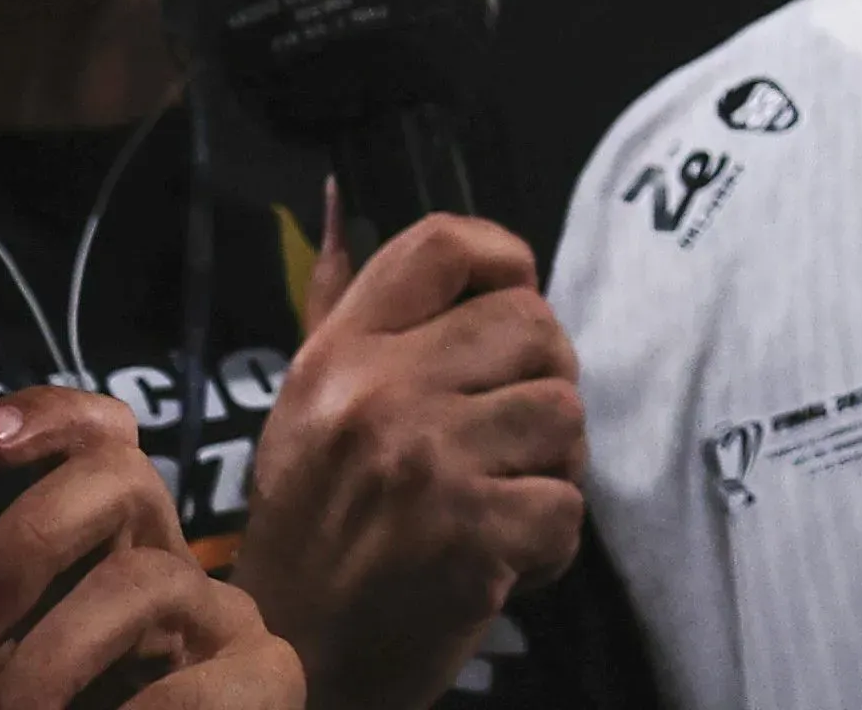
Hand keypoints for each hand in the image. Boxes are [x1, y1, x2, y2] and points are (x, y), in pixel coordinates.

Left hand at [0, 387, 300, 709]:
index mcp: (97, 567)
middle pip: (125, 477)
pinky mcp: (265, 682)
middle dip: (31, 537)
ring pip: (148, 581)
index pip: (104, 444)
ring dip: (54, 658)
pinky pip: (200, 680)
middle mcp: (167, 577)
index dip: (52, 416)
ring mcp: (222, 627)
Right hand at [229, 219, 579, 709]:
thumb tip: (342, 200)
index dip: (504, 258)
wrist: (294, 661)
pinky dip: (548, 547)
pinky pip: (568, 506)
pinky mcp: (471, 534)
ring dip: (550, 471)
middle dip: (541, 385)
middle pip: (535, 326)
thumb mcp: (306, 409)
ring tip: (494, 506)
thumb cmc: (313, 530)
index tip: (514, 302)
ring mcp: (425, 462)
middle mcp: (377, 393)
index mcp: (337, 356)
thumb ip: (337, 307)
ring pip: (565, 414)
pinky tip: (498, 564)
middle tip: (504, 444)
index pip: (441, 243)